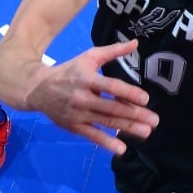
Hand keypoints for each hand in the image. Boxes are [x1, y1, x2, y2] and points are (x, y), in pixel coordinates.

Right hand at [27, 40, 157, 153]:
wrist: (37, 88)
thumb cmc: (69, 71)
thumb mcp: (88, 57)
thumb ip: (112, 51)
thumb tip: (135, 43)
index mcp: (87, 78)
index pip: (110, 87)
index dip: (128, 93)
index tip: (145, 99)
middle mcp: (83, 97)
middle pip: (112, 108)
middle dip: (135, 115)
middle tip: (154, 121)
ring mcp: (78, 114)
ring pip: (106, 122)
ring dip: (127, 128)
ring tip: (146, 132)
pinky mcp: (73, 126)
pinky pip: (92, 136)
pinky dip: (107, 143)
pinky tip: (122, 149)